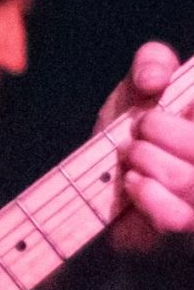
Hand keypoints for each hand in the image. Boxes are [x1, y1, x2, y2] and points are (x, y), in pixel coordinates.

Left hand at [98, 43, 193, 249]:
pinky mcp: (183, 228)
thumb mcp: (142, 81)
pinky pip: (177, 219)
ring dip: (152, 161)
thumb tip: (154, 80)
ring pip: (192, 183)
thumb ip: (152, 62)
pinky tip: (133, 181)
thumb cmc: (134, 122)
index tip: (162, 107)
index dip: (186, 108)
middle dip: (161, 131)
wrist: (104, 172)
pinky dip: (149, 196)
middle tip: (139, 128)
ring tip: (133, 154)